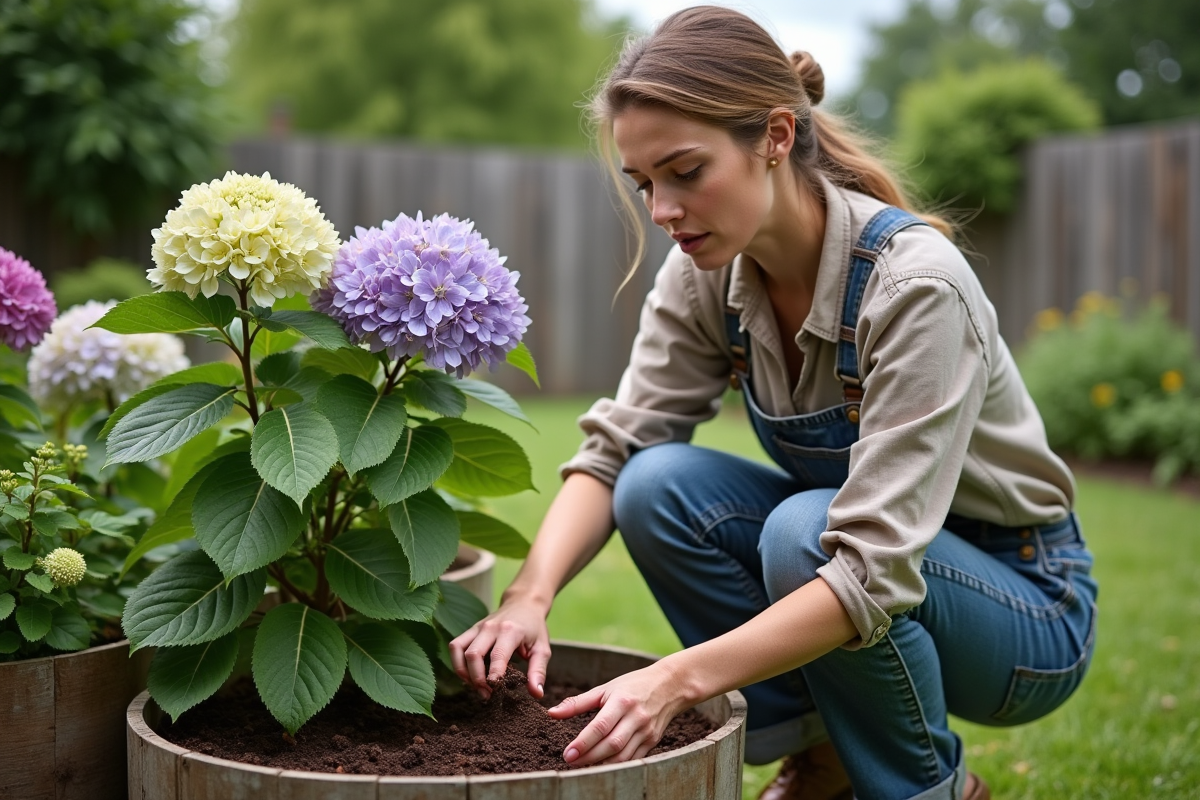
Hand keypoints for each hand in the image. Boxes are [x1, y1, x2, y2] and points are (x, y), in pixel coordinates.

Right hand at [448, 596, 550, 700]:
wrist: (524, 603)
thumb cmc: (534, 628)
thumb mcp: (542, 648)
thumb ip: (538, 671)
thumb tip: (537, 694)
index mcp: (511, 631)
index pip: (497, 655)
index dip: (493, 675)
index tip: (494, 691)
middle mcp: (491, 627)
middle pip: (473, 654)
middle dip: (476, 678)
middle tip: (487, 694)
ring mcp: (478, 627)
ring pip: (459, 649)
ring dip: (463, 671)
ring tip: (475, 685)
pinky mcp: (471, 629)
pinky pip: (456, 645)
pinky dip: (457, 662)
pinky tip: (469, 674)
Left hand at [547, 662, 688, 766]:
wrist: (669, 686)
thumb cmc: (632, 685)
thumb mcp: (605, 689)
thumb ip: (578, 703)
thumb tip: (552, 713)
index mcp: (622, 701)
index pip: (600, 726)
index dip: (583, 743)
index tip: (567, 754)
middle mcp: (636, 717)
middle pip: (611, 744)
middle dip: (589, 757)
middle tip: (570, 762)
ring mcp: (646, 731)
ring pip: (622, 756)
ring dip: (601, 764)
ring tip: (582, 765)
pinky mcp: (652, 741)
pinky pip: (633, 759)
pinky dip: (616, 765)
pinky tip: (601, 766)